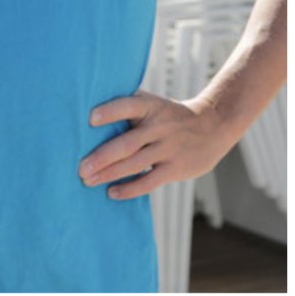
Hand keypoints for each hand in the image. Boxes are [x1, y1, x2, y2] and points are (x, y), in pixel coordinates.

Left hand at [79, 91, 233, 199]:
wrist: (214, 125)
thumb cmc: (168, 115)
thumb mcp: (152, 103)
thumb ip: (125, 105)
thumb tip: (83, 109)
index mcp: (150, 107)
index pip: (128, 106)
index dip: (110, 111)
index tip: (90, 119)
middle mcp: (159, 127)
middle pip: (127, 144)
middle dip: (101, 157)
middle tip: (80, 168)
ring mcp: (169, 148)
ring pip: (135, 164)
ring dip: (110, 174)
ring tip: (88, 181)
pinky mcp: (176, 168)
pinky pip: (150, 181)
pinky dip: (130, 188)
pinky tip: (112, 193)